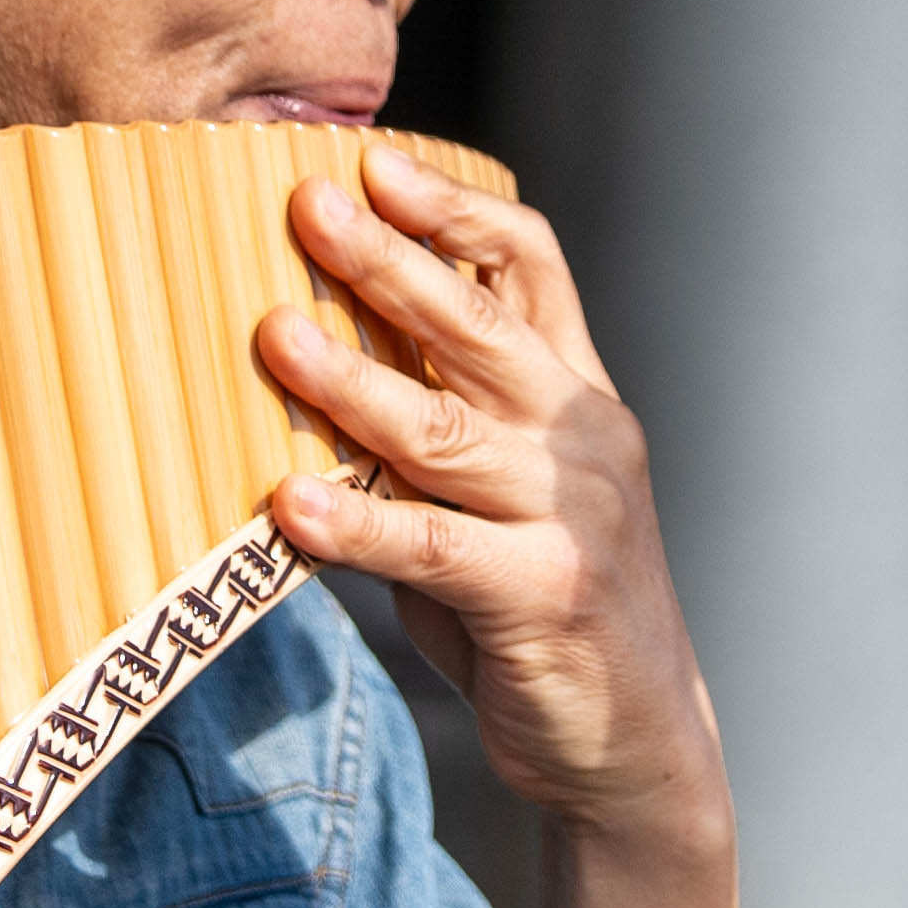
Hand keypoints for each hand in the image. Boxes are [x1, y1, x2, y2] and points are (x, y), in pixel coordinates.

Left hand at [256, 144, 732, 860]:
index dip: (455, 208)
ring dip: (354, 382)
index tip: (374, 162)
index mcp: (575, 396)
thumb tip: (305, 362)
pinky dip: (359, 526)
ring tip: (273, 336)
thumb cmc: (538, 609)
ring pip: (449, 430)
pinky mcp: (545, 596)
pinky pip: (434, 550)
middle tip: (308, 205)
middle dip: (391, 259)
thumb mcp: (499, 498)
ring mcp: (573, 515)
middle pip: (483, 324)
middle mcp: (584, 438)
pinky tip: (291, 506)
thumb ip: (433, 432)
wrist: (633, 745)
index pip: (531, 266)